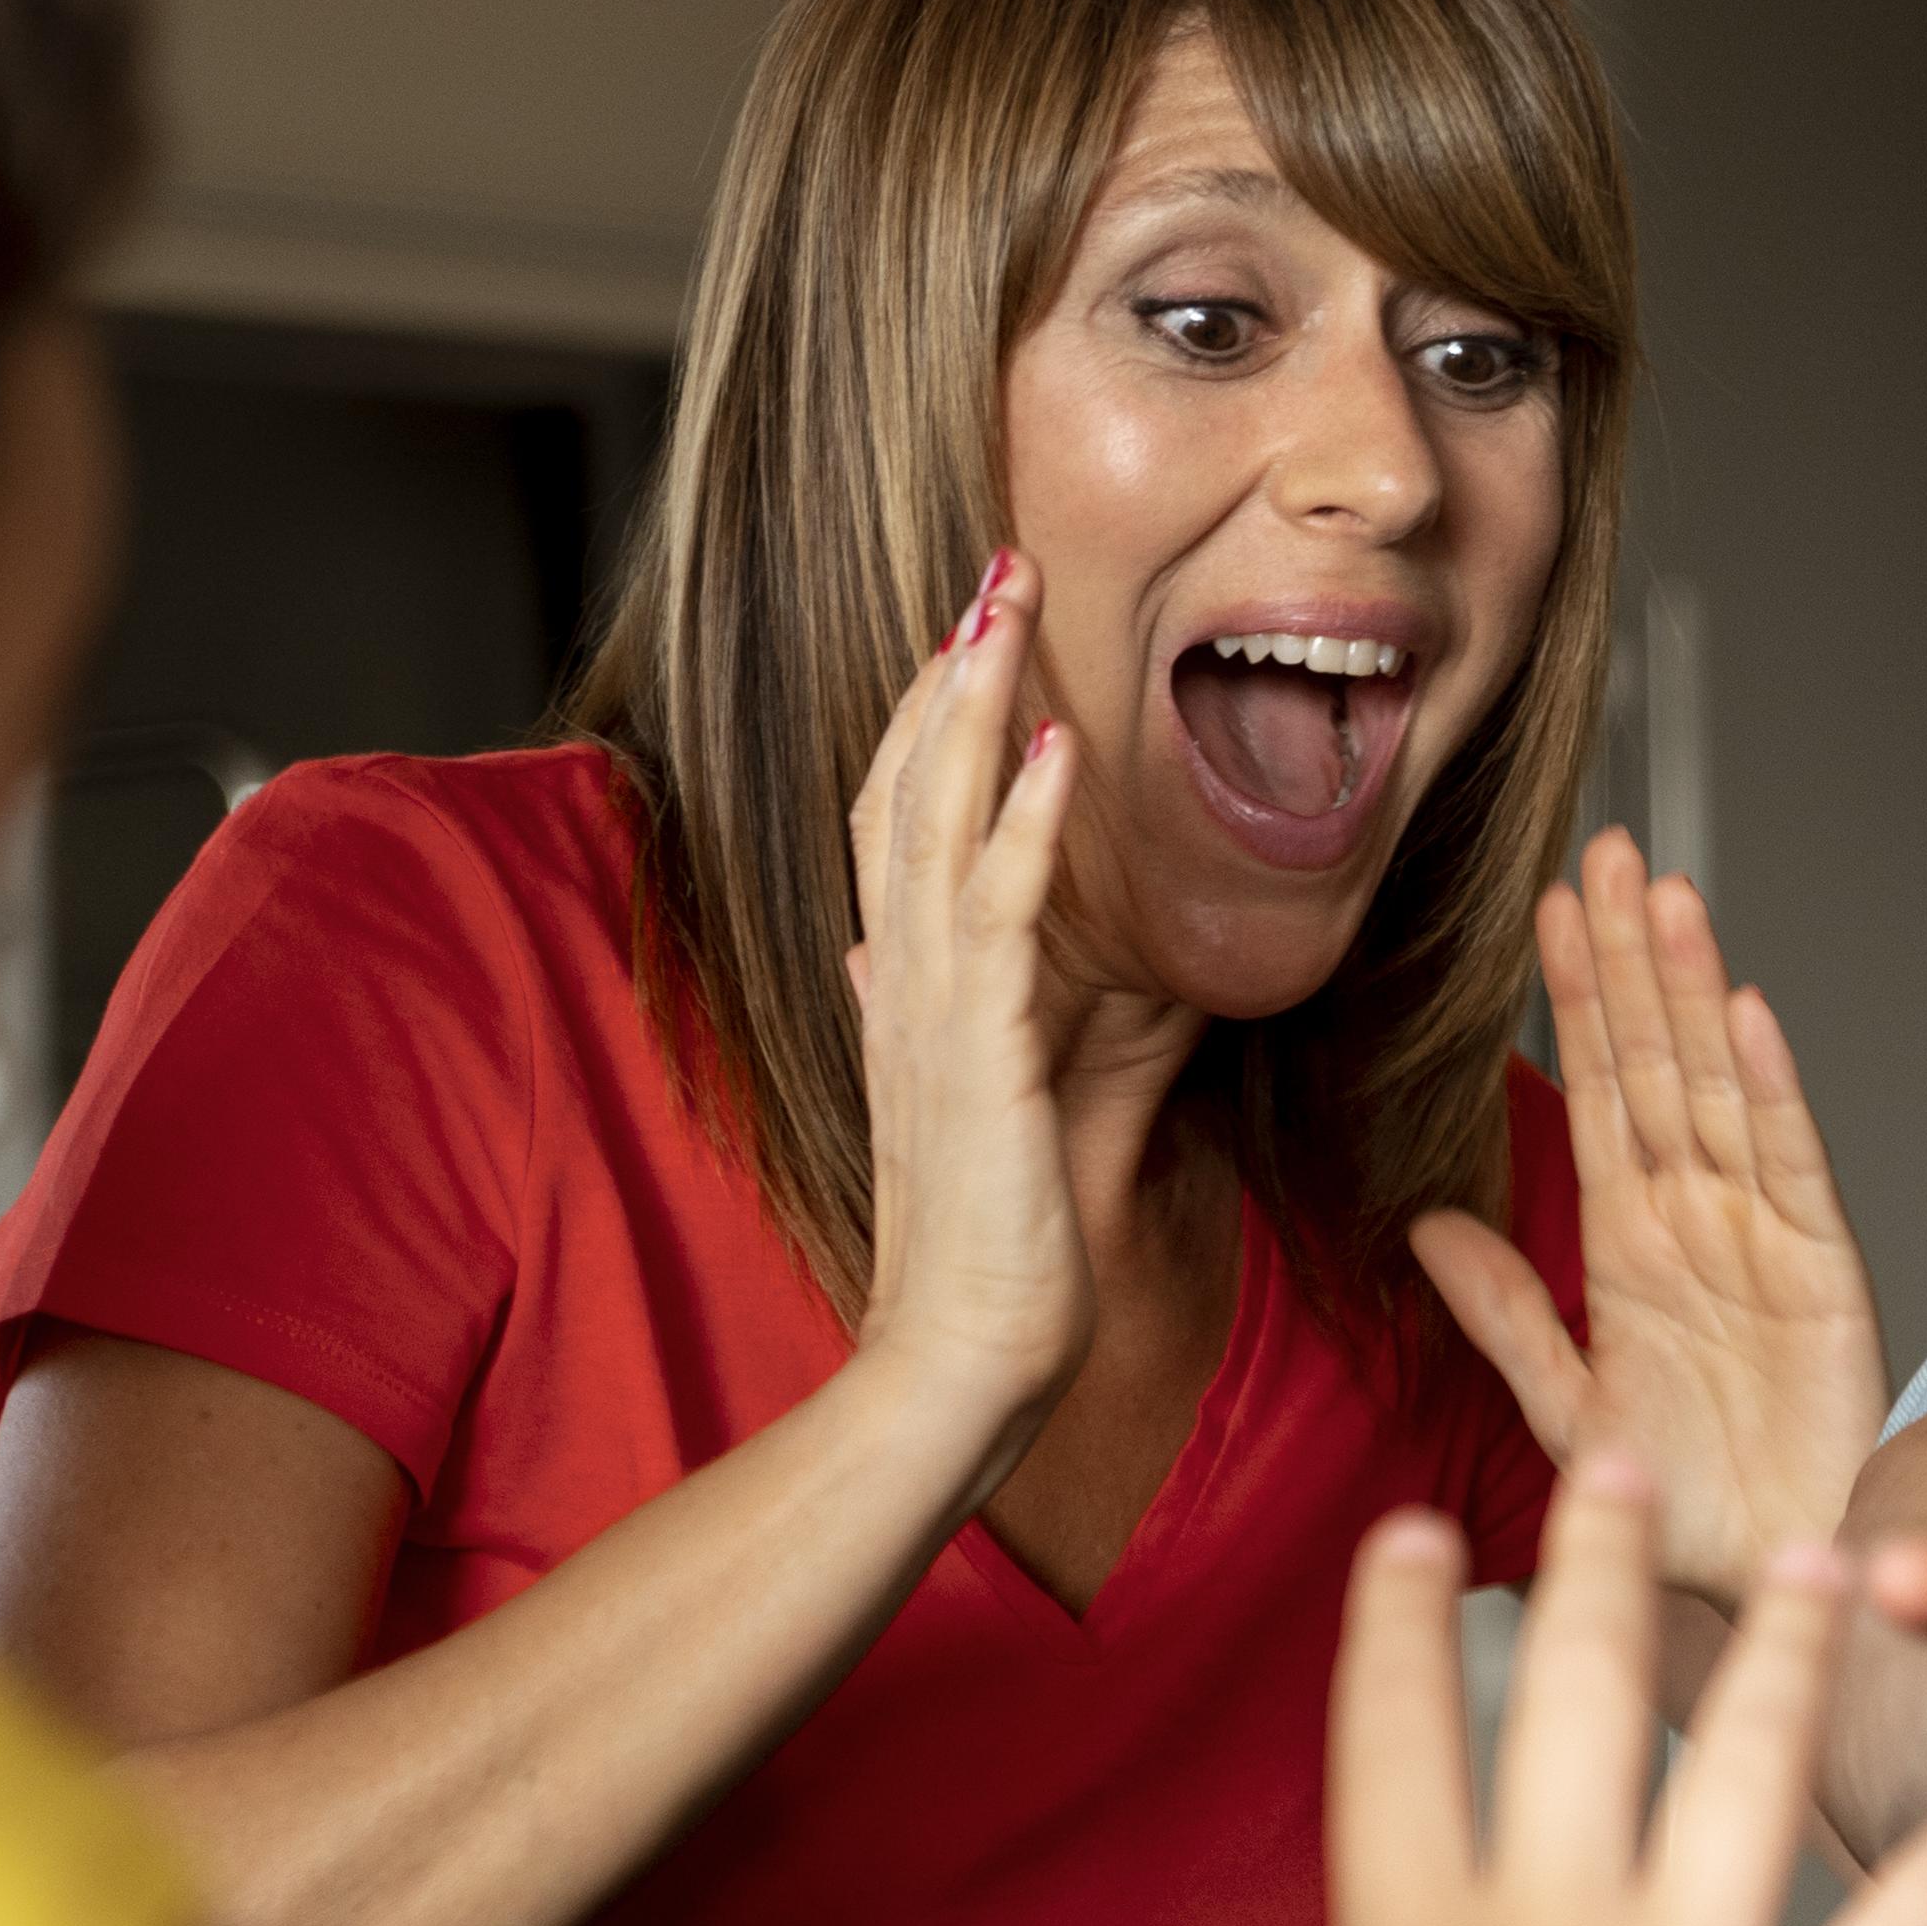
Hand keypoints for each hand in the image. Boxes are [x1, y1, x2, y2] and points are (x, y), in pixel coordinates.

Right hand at [842, 549, 1089, 1474]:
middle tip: (991, 562)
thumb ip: (914, 1019)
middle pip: (901, 787)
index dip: (925, 719)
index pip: (895, 820)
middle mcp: (900, 981)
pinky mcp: (980, 1055)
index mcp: (899, 990)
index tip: (968, 631)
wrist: (959, 1363)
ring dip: (974, 705)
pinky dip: (1022, 824)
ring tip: (1006, 602)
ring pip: (934, 822)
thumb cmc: (977, 1253)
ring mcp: (931, 1011)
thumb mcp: (943, 1109)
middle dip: (947, 670)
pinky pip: (1000, 916)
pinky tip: (1057, 749)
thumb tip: (869, 952)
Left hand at [1412, 833, 1885, 1608]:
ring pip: (1720, 1090)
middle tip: (1608, 853)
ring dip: (1692, 991)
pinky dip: (1772, 1091)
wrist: (1785, 1585)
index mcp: (1632, 1247)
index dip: (1577, 1000)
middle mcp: (1699, 1223)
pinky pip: (1791, 1166)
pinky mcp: (1824, 1273)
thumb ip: (1505, 1317)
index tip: (1551, 908)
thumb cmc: (1693, 1511)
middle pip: (1659, 1064)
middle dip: (1633, 958)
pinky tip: (1746, 1017)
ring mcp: (1765, 1239)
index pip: (1598, 1095)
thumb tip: (1422, 1231)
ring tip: (1668, 897)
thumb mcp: (1567, 1412)